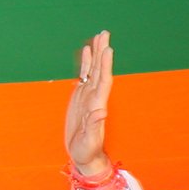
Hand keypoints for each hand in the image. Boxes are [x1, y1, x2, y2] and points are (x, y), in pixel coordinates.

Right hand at [64, 32, 127, 189]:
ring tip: (98, 36)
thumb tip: (101, 111)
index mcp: (97, 105)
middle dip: (102, 52)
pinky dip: (86, 63)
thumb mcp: (89, 141)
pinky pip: (84, 76)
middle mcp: (95, 97)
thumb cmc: (87, 151)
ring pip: (93, 70)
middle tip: (104, 33)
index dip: (105, 65)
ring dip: (96, 53)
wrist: (84, 155)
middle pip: (100, 70)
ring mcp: (88, 96)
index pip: (103, 81)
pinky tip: (87, 51)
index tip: (108, 49)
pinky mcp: (81, 98)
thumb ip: (94, 126)